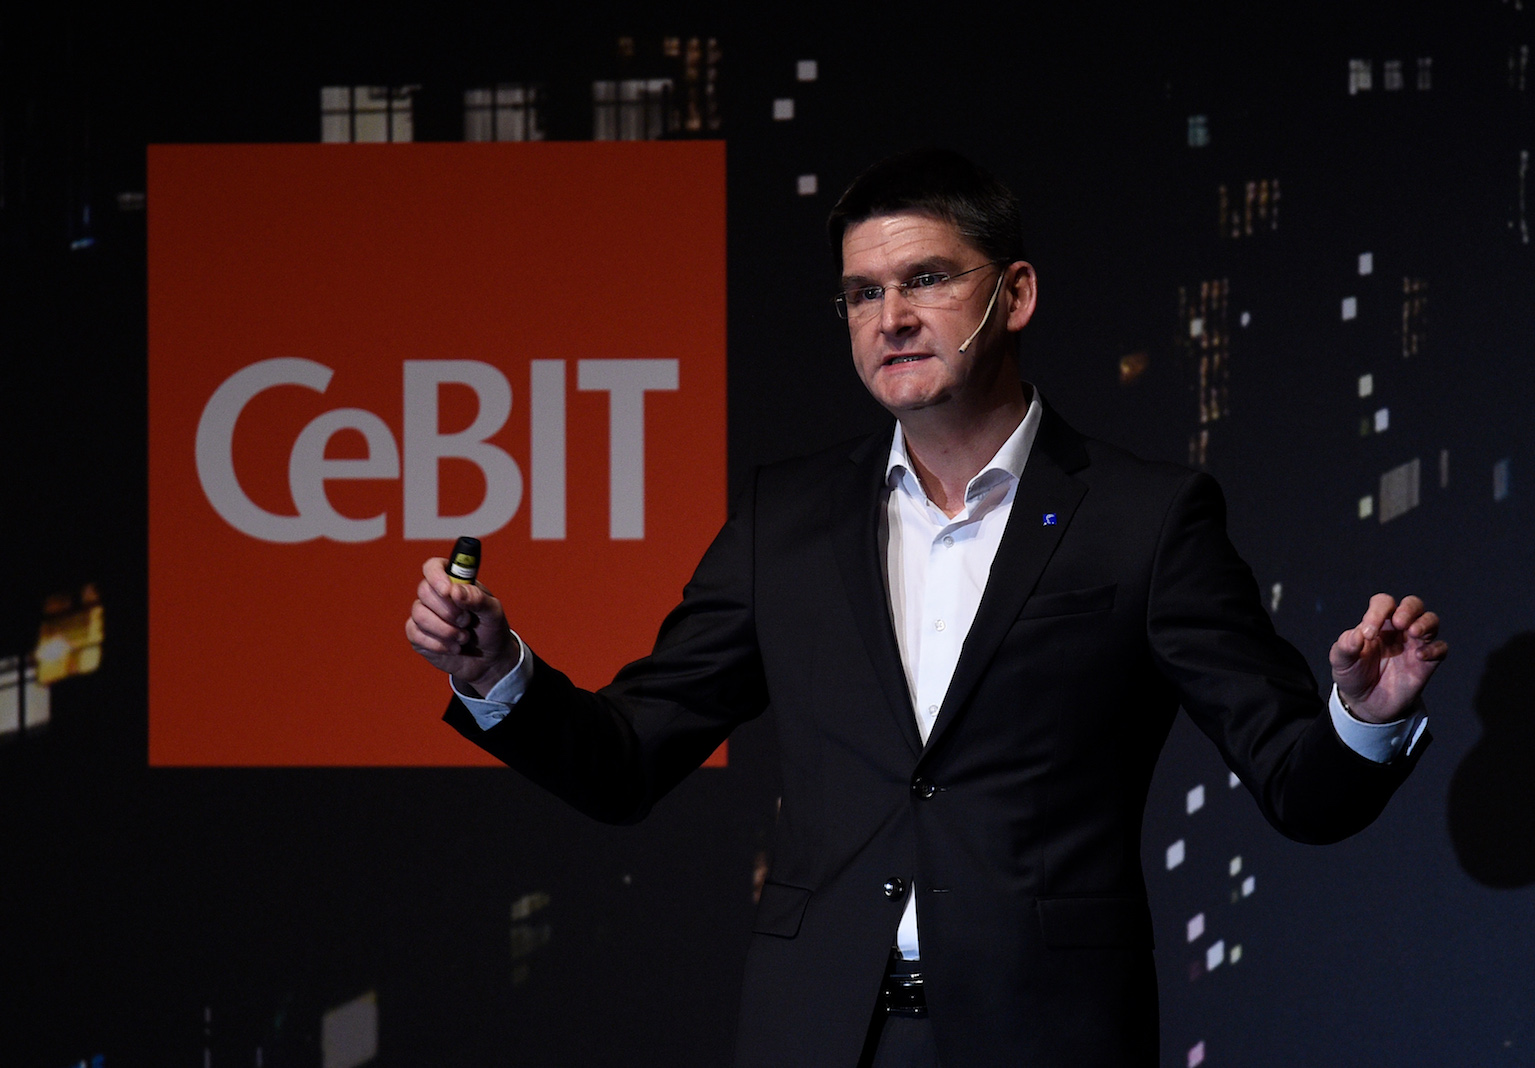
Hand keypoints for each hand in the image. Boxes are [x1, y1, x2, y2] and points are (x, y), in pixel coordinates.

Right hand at [406, 557, 519, 696]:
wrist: (490, 660)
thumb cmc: (491, 629)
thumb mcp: (493, 612)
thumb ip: (477, 598)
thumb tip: (455, 591)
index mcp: (455, 582)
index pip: (434, 567)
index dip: (436, 576)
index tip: (447, 591)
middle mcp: (436, 596)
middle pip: (424, 590)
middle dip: (448, 611)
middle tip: (467, 622)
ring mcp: (425, 615)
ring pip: (419, 614)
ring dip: (445, 630)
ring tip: (464, 638)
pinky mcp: (418, 636)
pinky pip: (415, 634)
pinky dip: (438, 644)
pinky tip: (453, 649)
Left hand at [1329, 593, 1447, 723]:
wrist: (1366, 703)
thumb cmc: (1353, 674)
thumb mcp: (1341, 661)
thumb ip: (1345, 646)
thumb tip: (1357, 635)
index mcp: (1378, 623)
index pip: (1384, 603)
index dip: (1378, 611)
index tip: (1368, 633)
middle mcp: (1399, 629)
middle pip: (1413, 604)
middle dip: (1408, 609)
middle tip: (1398, 623)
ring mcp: (1415, 644)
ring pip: (1431, 621)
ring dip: (1425, 623)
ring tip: (1413, 633)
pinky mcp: (1427, 662)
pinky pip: (1441, 648)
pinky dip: (1434, 648)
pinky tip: (1420, 656)